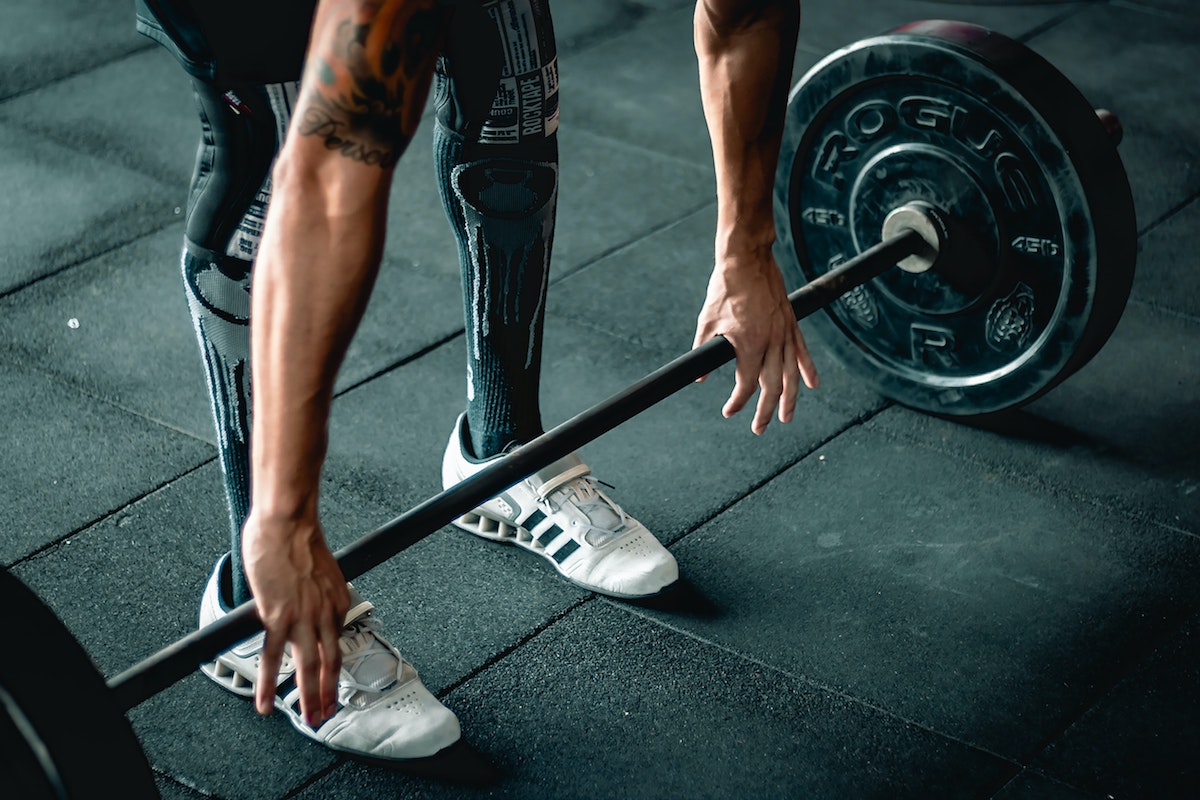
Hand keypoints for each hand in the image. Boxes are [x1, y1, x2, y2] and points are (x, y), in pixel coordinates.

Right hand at [240, 510, 349, 725]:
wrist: (287, 524)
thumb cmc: (299, 538)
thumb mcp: (323, 570)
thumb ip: (319, 592)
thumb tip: (307, 602)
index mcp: (338, 601)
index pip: (338, 642)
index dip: (335, 667)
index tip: (332, 684)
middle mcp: (326, 614)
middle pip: (330, 663)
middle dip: (329, 694)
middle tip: (326, 715)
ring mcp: (303, 618)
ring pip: (308, 667)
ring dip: (308, 697)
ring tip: (308, 718)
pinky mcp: (278, 617)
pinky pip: (274, 658)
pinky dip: (270, 684)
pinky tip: (267, 703)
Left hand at [693, 250, 817, 433]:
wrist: (747, 259)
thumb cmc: (725, 288)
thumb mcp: (707, 321)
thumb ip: (703, 352)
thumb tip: (698, 378)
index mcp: (749, 344)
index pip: (746, 384)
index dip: (738, 402)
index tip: (729, 411)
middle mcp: (771, 341)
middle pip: (772, 386)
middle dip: (766, 411)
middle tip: (759, 429)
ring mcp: (784, 332)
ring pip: (791, 373)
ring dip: (790, 399)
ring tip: (786, 417)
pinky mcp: (791, 322)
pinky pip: (802, 351)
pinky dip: (808, 370)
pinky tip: (812, 385)